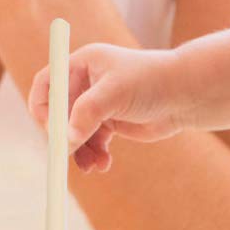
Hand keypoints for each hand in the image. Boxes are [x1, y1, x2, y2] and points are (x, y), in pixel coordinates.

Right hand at [29, 42, 187, 172]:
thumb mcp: (116, 93)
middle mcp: (87, 82)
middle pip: (58, 113)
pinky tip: (104, 164)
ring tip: (92, 166)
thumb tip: (66, 139)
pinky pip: (90, 142)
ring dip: (78, 151)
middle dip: (63, 136)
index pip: (48, 83)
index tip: (50, 130)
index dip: (43, 107)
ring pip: (74, 132)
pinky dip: (93, 155)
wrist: (186, 95)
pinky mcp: (110, 122)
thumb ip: (87, 113)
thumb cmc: (152, 81)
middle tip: (69, 156)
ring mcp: (98, 104)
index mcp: (83, 64)